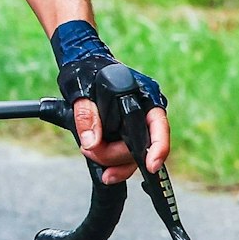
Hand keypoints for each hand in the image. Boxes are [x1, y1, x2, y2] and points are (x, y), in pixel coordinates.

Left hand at [51, 20, 170, 183]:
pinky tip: (105, 172)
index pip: (158, 124)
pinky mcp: (124, 136)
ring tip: (88, 152)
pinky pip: (125, 157)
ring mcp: (135, 126)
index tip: (150, 165)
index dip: (158, 146)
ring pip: (133, 155)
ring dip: (111, 161)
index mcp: (144, 96)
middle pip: (141, 146)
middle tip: (88, 149)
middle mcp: (145, 113)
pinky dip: (114, 166)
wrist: (80, 68)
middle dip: (115, 154)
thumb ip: (86, 114)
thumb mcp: (79, 89)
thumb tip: (92, 143)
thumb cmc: (83, 72)